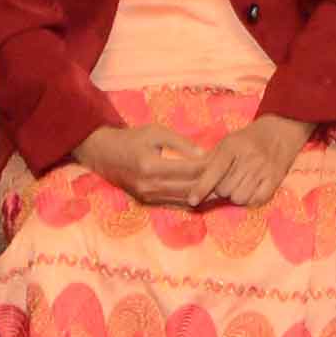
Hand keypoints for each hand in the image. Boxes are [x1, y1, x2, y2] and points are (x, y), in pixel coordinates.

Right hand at [73, 123, 221, 206]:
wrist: (104, 154)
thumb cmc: (132, 138)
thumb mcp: (156, 132)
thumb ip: (181, 144)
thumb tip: (204, 155)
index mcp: (151, 166)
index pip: (189, 170)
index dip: (209, 167)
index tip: (225, 163)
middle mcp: (149, 186)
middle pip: (188, 189)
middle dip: (210, 185)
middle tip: (230, 179)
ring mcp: (148, 197)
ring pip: (183, 200)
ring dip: (203, 196)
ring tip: (223, 188)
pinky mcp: (147, 202)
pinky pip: (174, 204)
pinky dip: (190, 199)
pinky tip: (204, 195)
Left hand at [202, 116, 314, 210]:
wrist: (280, 131)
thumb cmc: (248, 140)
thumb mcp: (228, 142)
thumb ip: (211, 160)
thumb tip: (191, 181)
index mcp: (233, 146)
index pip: (214, 171)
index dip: (202, 188)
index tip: (192, 200)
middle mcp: (249, 157)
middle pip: (224, 189)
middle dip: (222, 189)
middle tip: (229, 179)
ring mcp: (263, 169)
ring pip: (238, 198)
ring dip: (236, 195)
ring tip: (241, 183)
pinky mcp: (275, 180)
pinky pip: (255, 201)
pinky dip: (250, 199)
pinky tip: (252, 188)